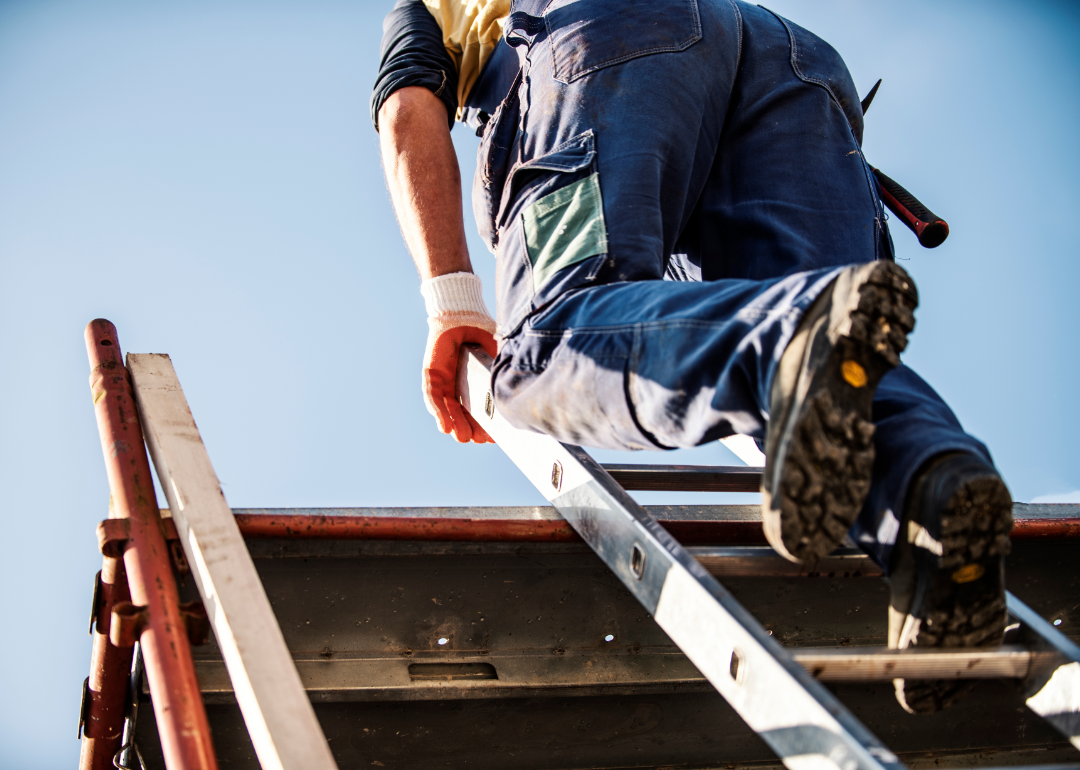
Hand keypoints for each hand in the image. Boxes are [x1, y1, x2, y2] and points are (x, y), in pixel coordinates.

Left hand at [422, 312, 497, 442]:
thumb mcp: (494, 356)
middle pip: (462, 413)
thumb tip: (515, 390)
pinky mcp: (431, 375)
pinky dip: (439, 412)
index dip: (484, 423)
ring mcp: (442, 381)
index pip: (477, 408)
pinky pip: (433, 397)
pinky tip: (445, 427)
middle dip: (471, 427)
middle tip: (481, 440)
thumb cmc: (479, 334)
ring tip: (465, 438)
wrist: (462, 315)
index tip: (492, 437)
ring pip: (447, 409)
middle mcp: (456, 385)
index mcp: (472, 383)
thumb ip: (499, 373)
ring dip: (456, 425)